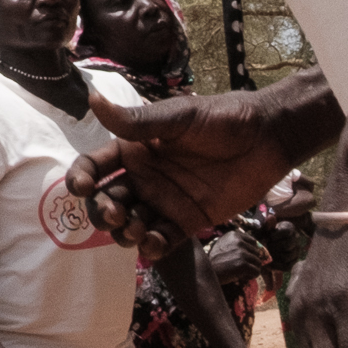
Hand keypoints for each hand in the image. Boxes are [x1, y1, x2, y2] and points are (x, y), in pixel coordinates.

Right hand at [72, 87, 319, 251]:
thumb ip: (136, 120)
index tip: (81, 187)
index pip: (97, 165)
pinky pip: (164, 241)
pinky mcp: (188, 221)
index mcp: (136, 149)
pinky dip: (154, 247)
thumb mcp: (178, 116)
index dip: (82, 177)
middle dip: (103, 211)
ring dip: (125, 232)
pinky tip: (154, 244)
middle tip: (115, 213)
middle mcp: (145, 177)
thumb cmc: (221, 119)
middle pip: (109, 200)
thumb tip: (92, 99)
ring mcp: (165, 201)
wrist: (266, 139)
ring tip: (136, 230)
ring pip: (131, 224)